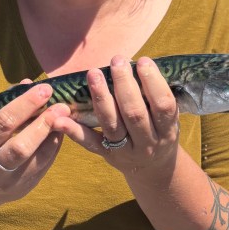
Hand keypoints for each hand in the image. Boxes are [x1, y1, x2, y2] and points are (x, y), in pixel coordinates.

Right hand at [0, 82, 69, 211]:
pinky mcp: (25, 189)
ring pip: (38, 159)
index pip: (2, 125)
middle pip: (21, 147)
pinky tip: (59, 131)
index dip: (25, 105)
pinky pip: (44, 165)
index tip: (44, 89)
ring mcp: (9, 184)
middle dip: (43, 124)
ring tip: (65, 116)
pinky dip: (53, 145)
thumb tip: (28, 84)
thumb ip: (3, 108)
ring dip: (54, 134)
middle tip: (62, 106)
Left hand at [54, 56, 179, 173]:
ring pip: (112, 125)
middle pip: (134, 113)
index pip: (163, 106)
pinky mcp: (106, 155)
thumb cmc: (159, 131)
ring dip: (101, 98)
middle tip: (117, 61)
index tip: (143, 61)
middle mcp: (147, 143)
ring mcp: (125, 151)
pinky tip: (61, 118)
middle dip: (125, 85)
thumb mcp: (167, 119)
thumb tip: (137, 63)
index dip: (154, 83)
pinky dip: (74, 131)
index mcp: (167, 130)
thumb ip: (155, 97)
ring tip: (94, 73)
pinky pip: (89, 143)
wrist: (152, 169)